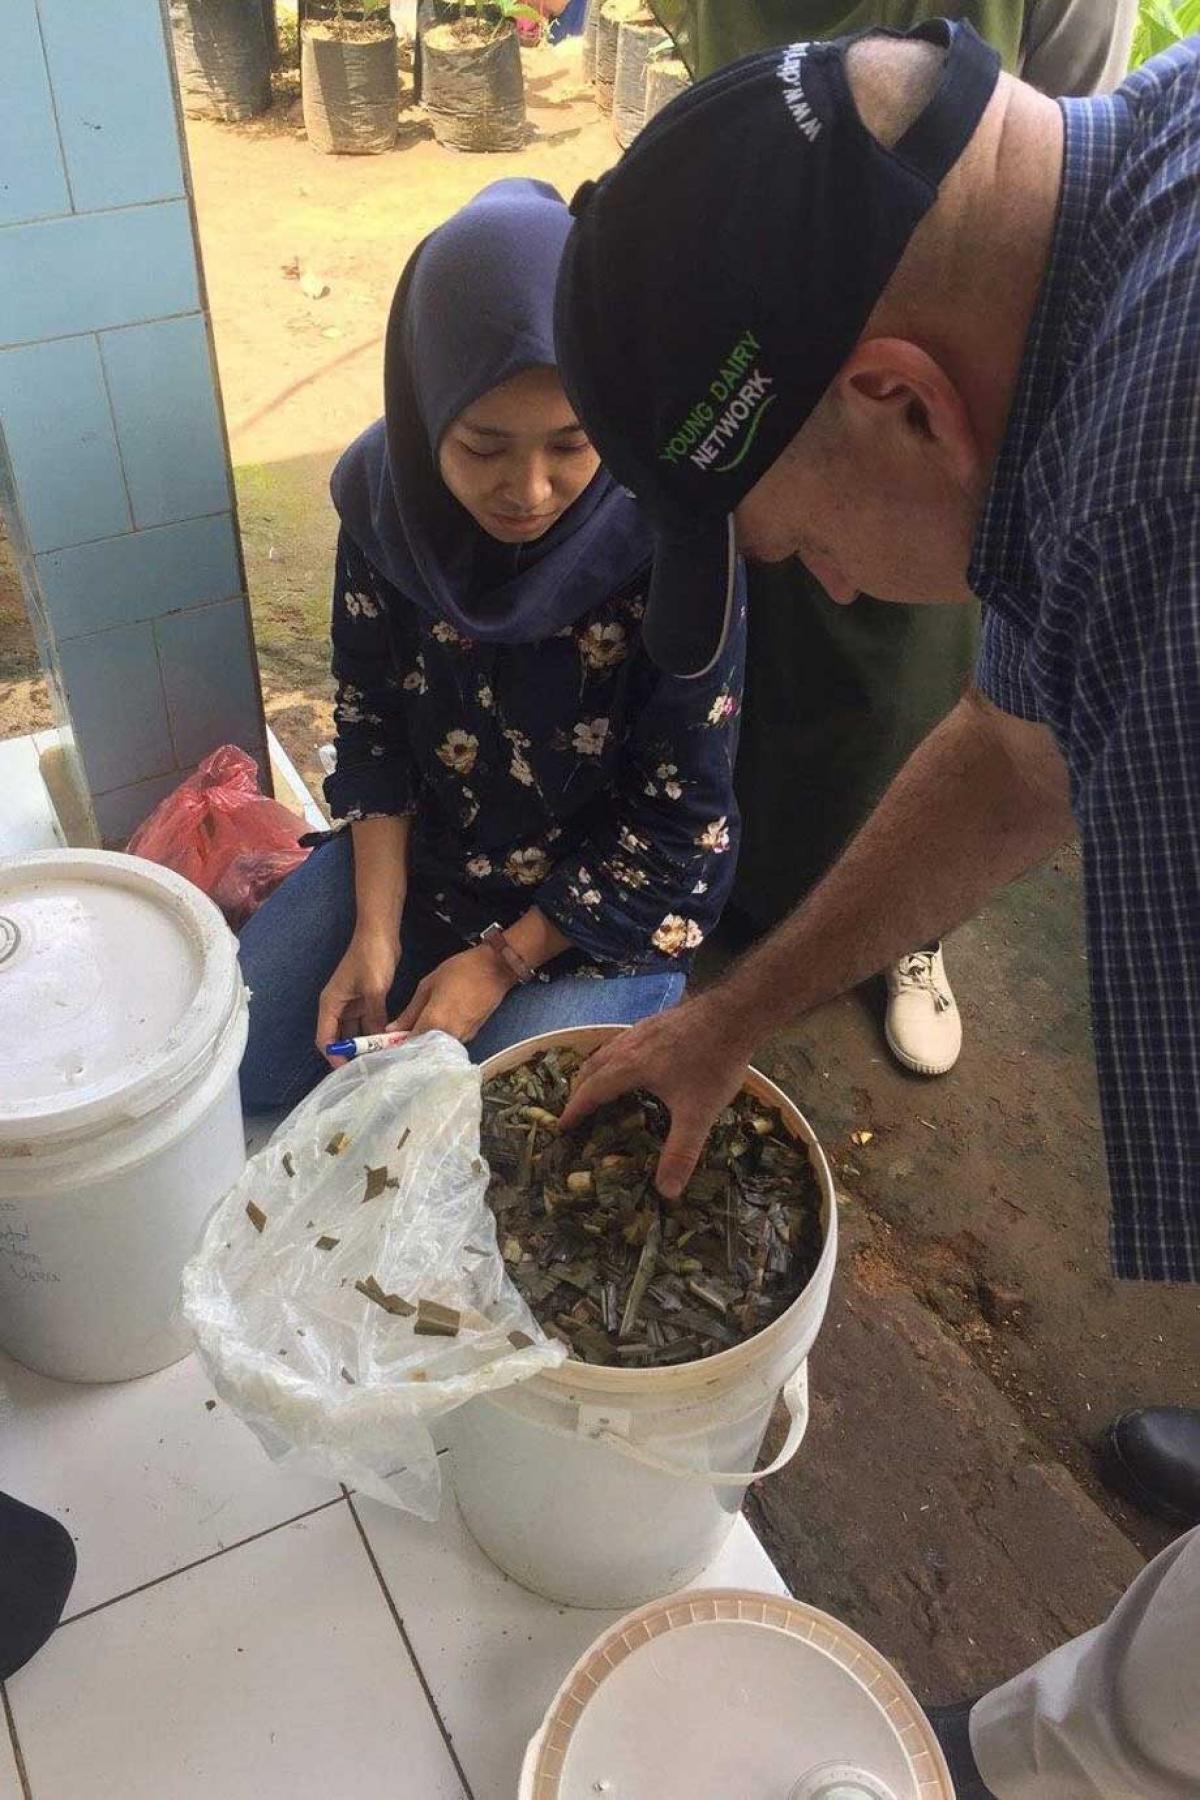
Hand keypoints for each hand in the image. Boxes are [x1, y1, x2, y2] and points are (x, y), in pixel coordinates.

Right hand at [316, 927, 400, 1062]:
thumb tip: (379, 1042)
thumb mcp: (374, 990)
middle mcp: (338, 1006)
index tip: (349, 1071)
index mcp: (330, 1004)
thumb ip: (374, 1017)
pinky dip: (374, 1032)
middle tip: (368, 1070)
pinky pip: (366, 1021)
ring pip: (354, 1031)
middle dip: (350, 1053)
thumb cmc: (371, 958)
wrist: (380, 933)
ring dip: (364, 1044)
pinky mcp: (365, 999)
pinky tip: (387, 1043)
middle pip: (338, 1037)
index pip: (325, 1038)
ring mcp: (352, 1003)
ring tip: (380, 1060)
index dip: (334, 1056)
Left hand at [392, 946, 513, 1043]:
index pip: (409, 1046)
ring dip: (426, 1045)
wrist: (496, 969)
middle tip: (401, 1040)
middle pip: (423, 1051)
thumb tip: (392, 1029)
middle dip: (411, 1048)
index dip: (397, 1047)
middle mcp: (448, 1036)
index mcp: (433, 1022)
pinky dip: (440, 1041)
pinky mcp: (472, 1036)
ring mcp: (463, 1038)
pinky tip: (436, 1031)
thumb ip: (410, 1011)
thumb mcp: (428, 985)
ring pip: (437, 1049)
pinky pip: (450, 1044)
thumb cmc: (460, 971)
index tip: (388, 1044)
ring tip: (417, 1035)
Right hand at [557, 993, 754, 1198]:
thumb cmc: (712, 1063)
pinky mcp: (658, 1021)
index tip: (562, 1127)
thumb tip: (666, 1193)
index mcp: (628, 1067)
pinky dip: (615, 1056)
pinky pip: (623, 1041)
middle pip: (592, 1066)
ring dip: (596, 1070)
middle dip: (580, 1089)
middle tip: (578, 1110)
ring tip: (598, 1086)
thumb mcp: (697, 1114)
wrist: (735, 1014)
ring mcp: (643, 1029)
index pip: (591, 1090)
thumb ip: (681, 1152)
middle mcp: (628, 1045)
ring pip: (607, 1050)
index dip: (575, 1110)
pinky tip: (634, 1061)